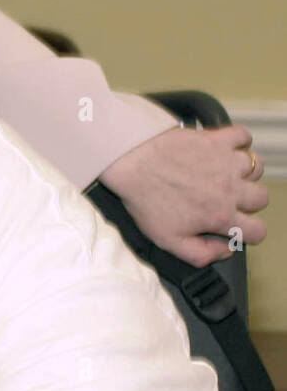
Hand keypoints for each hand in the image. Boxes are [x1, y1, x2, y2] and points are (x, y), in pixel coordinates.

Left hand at [99, 125, 267, 266]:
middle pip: (261, 198)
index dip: (249, 232)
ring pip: (255, 167)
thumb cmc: (145, 201)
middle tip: (224, 197)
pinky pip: (242, 136)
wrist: (128, 162)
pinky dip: (239, 141)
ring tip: (222, 173)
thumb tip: (227, 250)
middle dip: (247, 202)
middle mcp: (230, 189)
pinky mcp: (215, 139)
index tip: (234, 225)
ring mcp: (225, 161)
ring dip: (243, 172)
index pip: (258, 231)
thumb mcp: (167, 240)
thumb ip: (201, 254)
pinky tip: (224, 149)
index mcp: (220, 215)